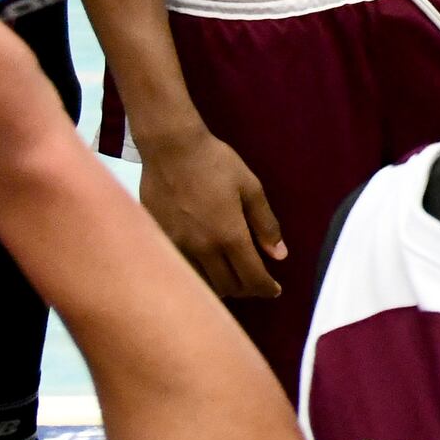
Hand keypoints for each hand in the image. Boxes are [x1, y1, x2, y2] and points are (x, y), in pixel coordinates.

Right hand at [140, 122, 286, 301]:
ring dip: (222, 286)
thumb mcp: (251, 187)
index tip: (274, 290)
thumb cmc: (215, 163)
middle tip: (255, 281)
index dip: (266, 288)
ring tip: (232, 277)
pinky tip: (205, 267)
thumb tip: (279, 255)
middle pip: (229, 287)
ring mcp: (178, 247)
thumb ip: (266, 224)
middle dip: (247, 289)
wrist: (170, 149)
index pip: (252, 277)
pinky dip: (198, 276)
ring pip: (203, 284)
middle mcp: (203, 248)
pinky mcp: (160, 241)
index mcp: (229, 235)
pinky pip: (182, 270)